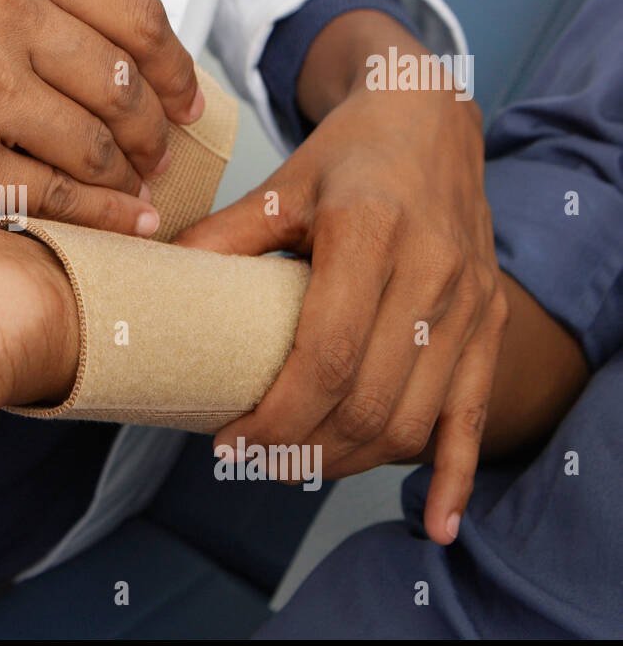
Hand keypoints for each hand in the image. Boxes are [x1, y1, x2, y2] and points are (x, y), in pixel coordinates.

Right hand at [0, 0, 202, 234]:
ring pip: (98, 146)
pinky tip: (124, 221)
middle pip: (123, 83)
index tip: (187, 98)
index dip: (175, 67)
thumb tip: (132, 59)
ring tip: (134, 190)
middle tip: (161, 155)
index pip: (133, 12)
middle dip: (157, 132)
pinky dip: (106, 217)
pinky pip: (62, 198)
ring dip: (130, 178)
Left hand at [176, 17, 505, 545]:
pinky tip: (437, 525)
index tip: (230, 441)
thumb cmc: (347, 154)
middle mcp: (431, 273)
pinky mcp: (489, 324)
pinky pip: (475, 415)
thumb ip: (224, 236)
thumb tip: (156, 278)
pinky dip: (454, 476)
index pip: (328, 358)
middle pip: (370, 403)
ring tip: (297, 465)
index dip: (278, 416)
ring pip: (415, 420)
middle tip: (253, 459)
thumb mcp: (280, 183)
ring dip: (353, 461)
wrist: (430, 119)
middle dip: (305, 448)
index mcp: (371, 235)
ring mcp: (469, 304)